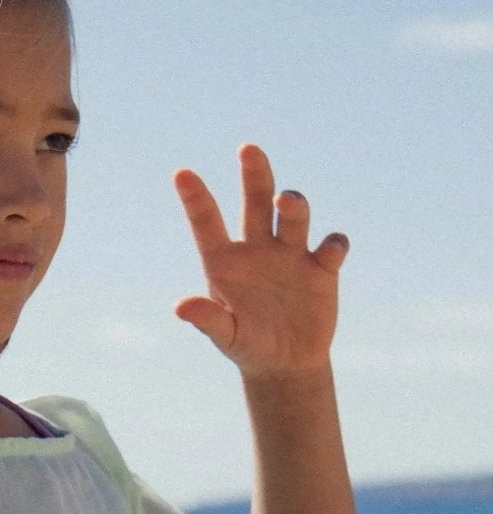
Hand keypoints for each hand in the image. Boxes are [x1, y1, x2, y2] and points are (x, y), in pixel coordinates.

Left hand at [172, 144, 349, 383]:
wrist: (285, 363)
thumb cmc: (247, 346)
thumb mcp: (225, 336)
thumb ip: (207, 320)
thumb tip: (180, 307)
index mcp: (226, 260)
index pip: (207, 222)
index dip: (196, 198)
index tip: (182, 174)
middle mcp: (258, 248)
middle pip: (256, 201)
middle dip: (255, 175)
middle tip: (248, 149)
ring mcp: (291, 253)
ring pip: (293, 216)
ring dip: (292, 205)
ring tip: (286, 201)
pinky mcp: (322, 268)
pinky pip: (330, 247)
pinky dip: (333, 244)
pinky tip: (330, 250)